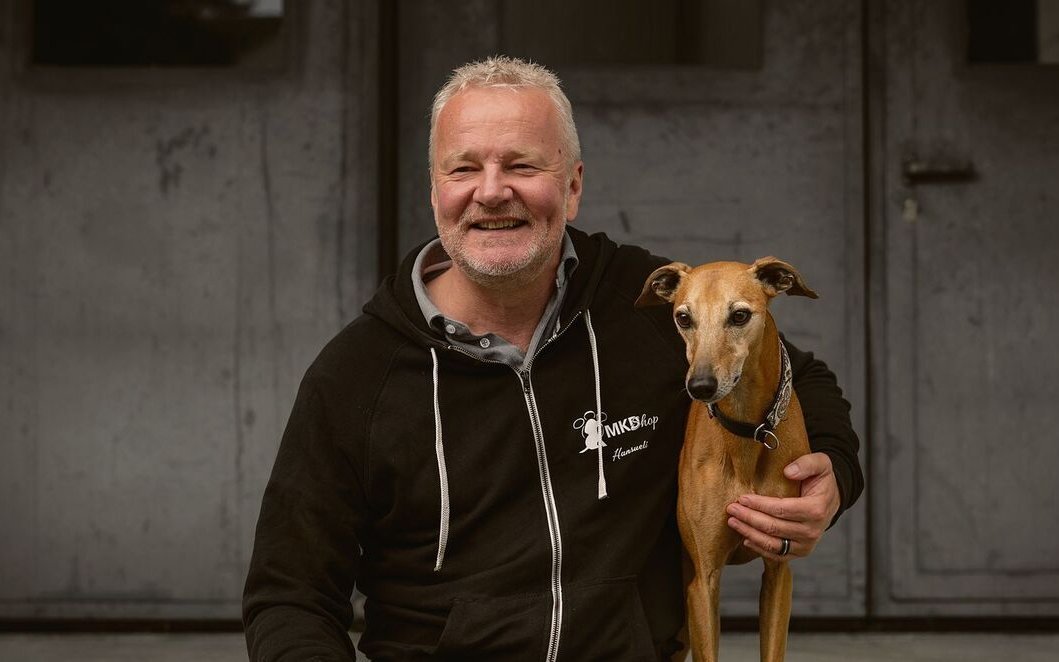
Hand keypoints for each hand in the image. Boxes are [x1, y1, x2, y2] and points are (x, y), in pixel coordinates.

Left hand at [724, 452, 840, 559]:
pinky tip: (746, 539)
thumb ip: (806, 464)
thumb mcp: (820, 463)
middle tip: (731, 509)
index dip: (759, 505)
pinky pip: (778, 555)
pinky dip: (760, 549)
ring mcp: (806, 544)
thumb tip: (788, 471)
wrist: (830, 499)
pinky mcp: (800, 552)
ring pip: (773, 544)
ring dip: (750, 534)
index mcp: (816, 509)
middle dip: (749, 518)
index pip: (781, 510)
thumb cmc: (821, 480)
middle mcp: (812, 531)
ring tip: (733, 523)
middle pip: (774, 527)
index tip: (742, 498)